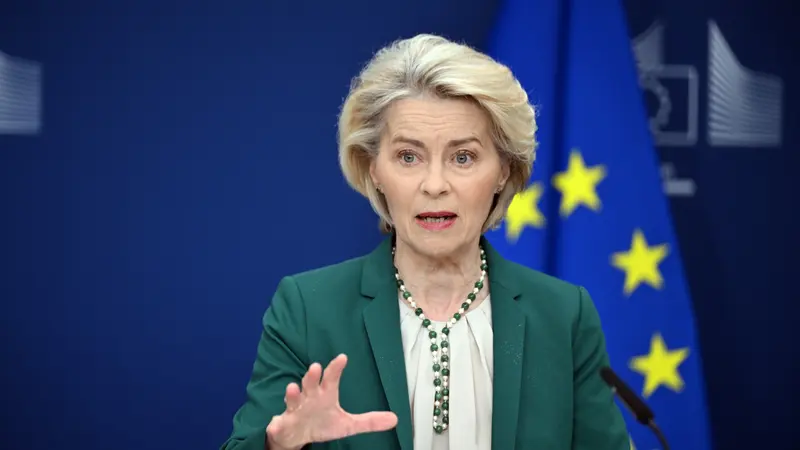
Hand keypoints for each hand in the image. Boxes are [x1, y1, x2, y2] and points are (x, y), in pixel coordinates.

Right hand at [266, 354, 397, 448]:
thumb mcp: (347, 424)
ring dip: (292, 394)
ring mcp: (295, 411)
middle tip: (316, 367)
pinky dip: (276, 425)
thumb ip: (369, 421)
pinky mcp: (283, 425)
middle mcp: (309, 398)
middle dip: (312, 376)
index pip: (331, 379)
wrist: (296, 434)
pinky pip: (278, 425)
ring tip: (292, 387)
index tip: (343, 357)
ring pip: (293, 400)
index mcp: (325, 395)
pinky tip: (275, 425)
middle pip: (310, 384)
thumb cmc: (322, 422)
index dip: (336, 368)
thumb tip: (395, 419)